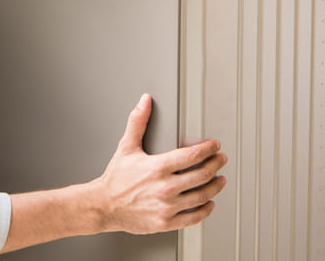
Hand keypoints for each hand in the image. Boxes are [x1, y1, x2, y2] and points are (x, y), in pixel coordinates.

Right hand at [92, 93, 226, 233]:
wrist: (103, 206)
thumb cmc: (115, 179)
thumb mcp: (127, 146)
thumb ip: (138, 122)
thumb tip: (145, 101)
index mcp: (158, 167)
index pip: (192, 155)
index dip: (208, 149)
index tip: (214, 146)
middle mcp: (165, 188)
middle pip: (202, 175)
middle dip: (216, 165)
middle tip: (221, 159)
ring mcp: (166, 207)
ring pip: (201, 196)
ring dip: (215, 186)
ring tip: (220, 180)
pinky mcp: (165, 222)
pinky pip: (193, 218)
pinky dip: (205, 210)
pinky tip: (209, 204)